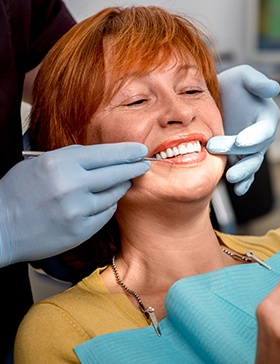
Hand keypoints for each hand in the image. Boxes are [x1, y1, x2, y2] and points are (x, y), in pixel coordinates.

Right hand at [0, 143, 148, 266]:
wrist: (0, 227)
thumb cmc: (18, 192)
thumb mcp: (41, 164)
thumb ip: (73, 159)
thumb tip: (105, 157)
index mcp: (60, 164)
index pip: (105, 154)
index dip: (126, 152)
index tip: (140, 150)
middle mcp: (71, 186)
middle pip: (116, 173)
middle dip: (134, 168)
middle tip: (144, 164)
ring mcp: (77, 210)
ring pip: (113, 195)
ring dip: (120, 187)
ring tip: (123, 182)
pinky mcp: (80, 230)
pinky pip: (106, 213)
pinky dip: (107, 206)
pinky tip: (104, 201)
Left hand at [206, 65, 279, 195]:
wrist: (216, 99)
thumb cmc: (232, 85)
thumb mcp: (243, 76)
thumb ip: (257, 82)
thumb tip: (273, 88)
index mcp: (266, 117)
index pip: (264, 130)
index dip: (254, 137)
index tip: (240, 141)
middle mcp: (261, 136)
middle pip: (255, 150)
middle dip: (238, 153)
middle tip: (215, 148)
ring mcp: (251, 150)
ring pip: (251, 164)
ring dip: (243, 173)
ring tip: (231, 178)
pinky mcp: (239, 158)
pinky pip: (245, 173)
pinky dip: (244, 183)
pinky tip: (238, 190)